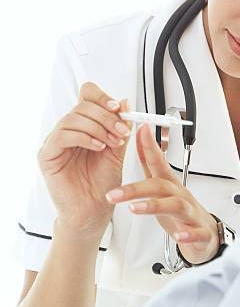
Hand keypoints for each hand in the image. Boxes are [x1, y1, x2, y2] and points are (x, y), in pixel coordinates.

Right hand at [38, 82, 132, 237]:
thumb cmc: (104, 183)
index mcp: (85, 125)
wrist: (94, 210)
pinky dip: (83, 137)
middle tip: (121, 131)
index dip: (103, 98)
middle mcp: (69, 130)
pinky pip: (62, 135)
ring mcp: (56, 142)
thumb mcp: (118, 149)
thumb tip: (125, 101)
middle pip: (82, 105)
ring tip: (112, 142)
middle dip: (106, 116)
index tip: (120, 108)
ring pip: (73, 117)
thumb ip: (121, 126)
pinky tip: (98, 147)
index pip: (87, 96)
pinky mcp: (47, 155)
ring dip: (98, 127)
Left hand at [105, 123, 219, 264]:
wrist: (207, 234)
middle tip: (112, 194)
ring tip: (135, 209)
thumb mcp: (162, 184)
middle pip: (160, 185)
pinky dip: (188, 234)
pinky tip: (178, 236)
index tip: (140, 130)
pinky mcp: (200, 232)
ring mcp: (190, 213)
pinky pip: (195, 232)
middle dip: (135, 188)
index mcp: (169, 184)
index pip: (158, 161)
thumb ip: (150, 162)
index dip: (149, 145)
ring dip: (156, 206)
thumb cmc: (182, 208)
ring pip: (176, 205)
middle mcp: (180, 195)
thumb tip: (138, 137)